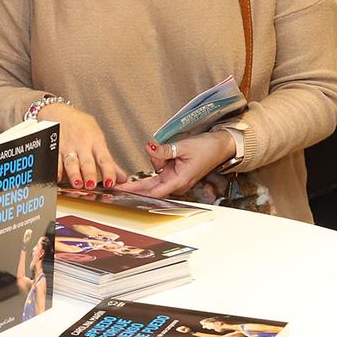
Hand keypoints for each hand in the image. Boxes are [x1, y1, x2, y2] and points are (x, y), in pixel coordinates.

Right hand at [39, 103, 125, 187]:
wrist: (59, 111)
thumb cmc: (81, 126)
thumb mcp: (97, 138)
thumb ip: (109, 161)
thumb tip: (122, 178)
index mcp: (96, 142)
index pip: (104, 159)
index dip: (108, 171)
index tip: (110, 183)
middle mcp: (82, 144)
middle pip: (87, 161)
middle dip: (89, 174)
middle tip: (91, 185)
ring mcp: (67, 146)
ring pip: (71, 162)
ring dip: (74, 174)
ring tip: (77, 184)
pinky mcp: (54, 148)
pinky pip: (54, 160)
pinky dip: (56, 170)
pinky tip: (58, 178)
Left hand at [118, 133, 233, 198]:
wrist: (221, 145)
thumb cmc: (207, 148)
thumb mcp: (183, 147)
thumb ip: (164, 150)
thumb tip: (148, 148)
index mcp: (179, 181)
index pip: (153, 191)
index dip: (137, 191)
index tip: (122, 190)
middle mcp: (176, 183)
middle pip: (150, 187)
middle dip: (134, 185)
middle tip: (116, 185)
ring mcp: (176, 178)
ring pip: (155, 175)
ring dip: (154, 163)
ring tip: (164, 152)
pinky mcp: (175, 171)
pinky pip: (160, 169)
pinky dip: (156, 161)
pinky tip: (159, 153)